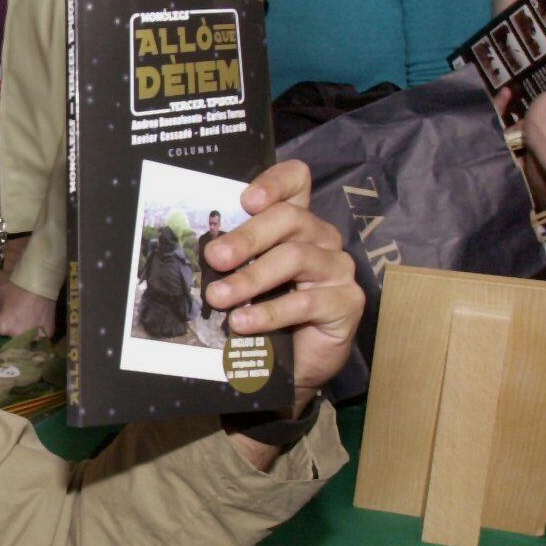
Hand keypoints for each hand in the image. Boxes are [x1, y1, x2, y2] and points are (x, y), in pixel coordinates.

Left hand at [0, 281, 55, 337]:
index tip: (3, 309)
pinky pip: (39, 337)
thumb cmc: (15, 288)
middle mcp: (16, 336)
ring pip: (24, 338)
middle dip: (10, 325)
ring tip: (27, 317)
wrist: (39, 283)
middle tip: (16, 312)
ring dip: (23, 332)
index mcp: (2, 327)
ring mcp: (32, 337)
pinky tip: (38, 321)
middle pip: (9, 334)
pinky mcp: (46, 335)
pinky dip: (38, 332)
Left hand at [201, 160, 363, 423]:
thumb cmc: (264, 311)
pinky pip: (305, 302)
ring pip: (295, 258)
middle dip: (246, 238)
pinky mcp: (347, 302)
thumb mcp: (244, 276)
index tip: (246, 200)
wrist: (291, 364)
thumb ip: (231, 257)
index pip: (296, 182)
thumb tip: (198, 252)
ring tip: (219, 297)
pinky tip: (243, 322)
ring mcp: (337, 268)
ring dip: (251, 278)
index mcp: (296, 222)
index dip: (274, 182)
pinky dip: (268, 313)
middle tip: (214, 258)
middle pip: (289, 218)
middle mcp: (321, 237)